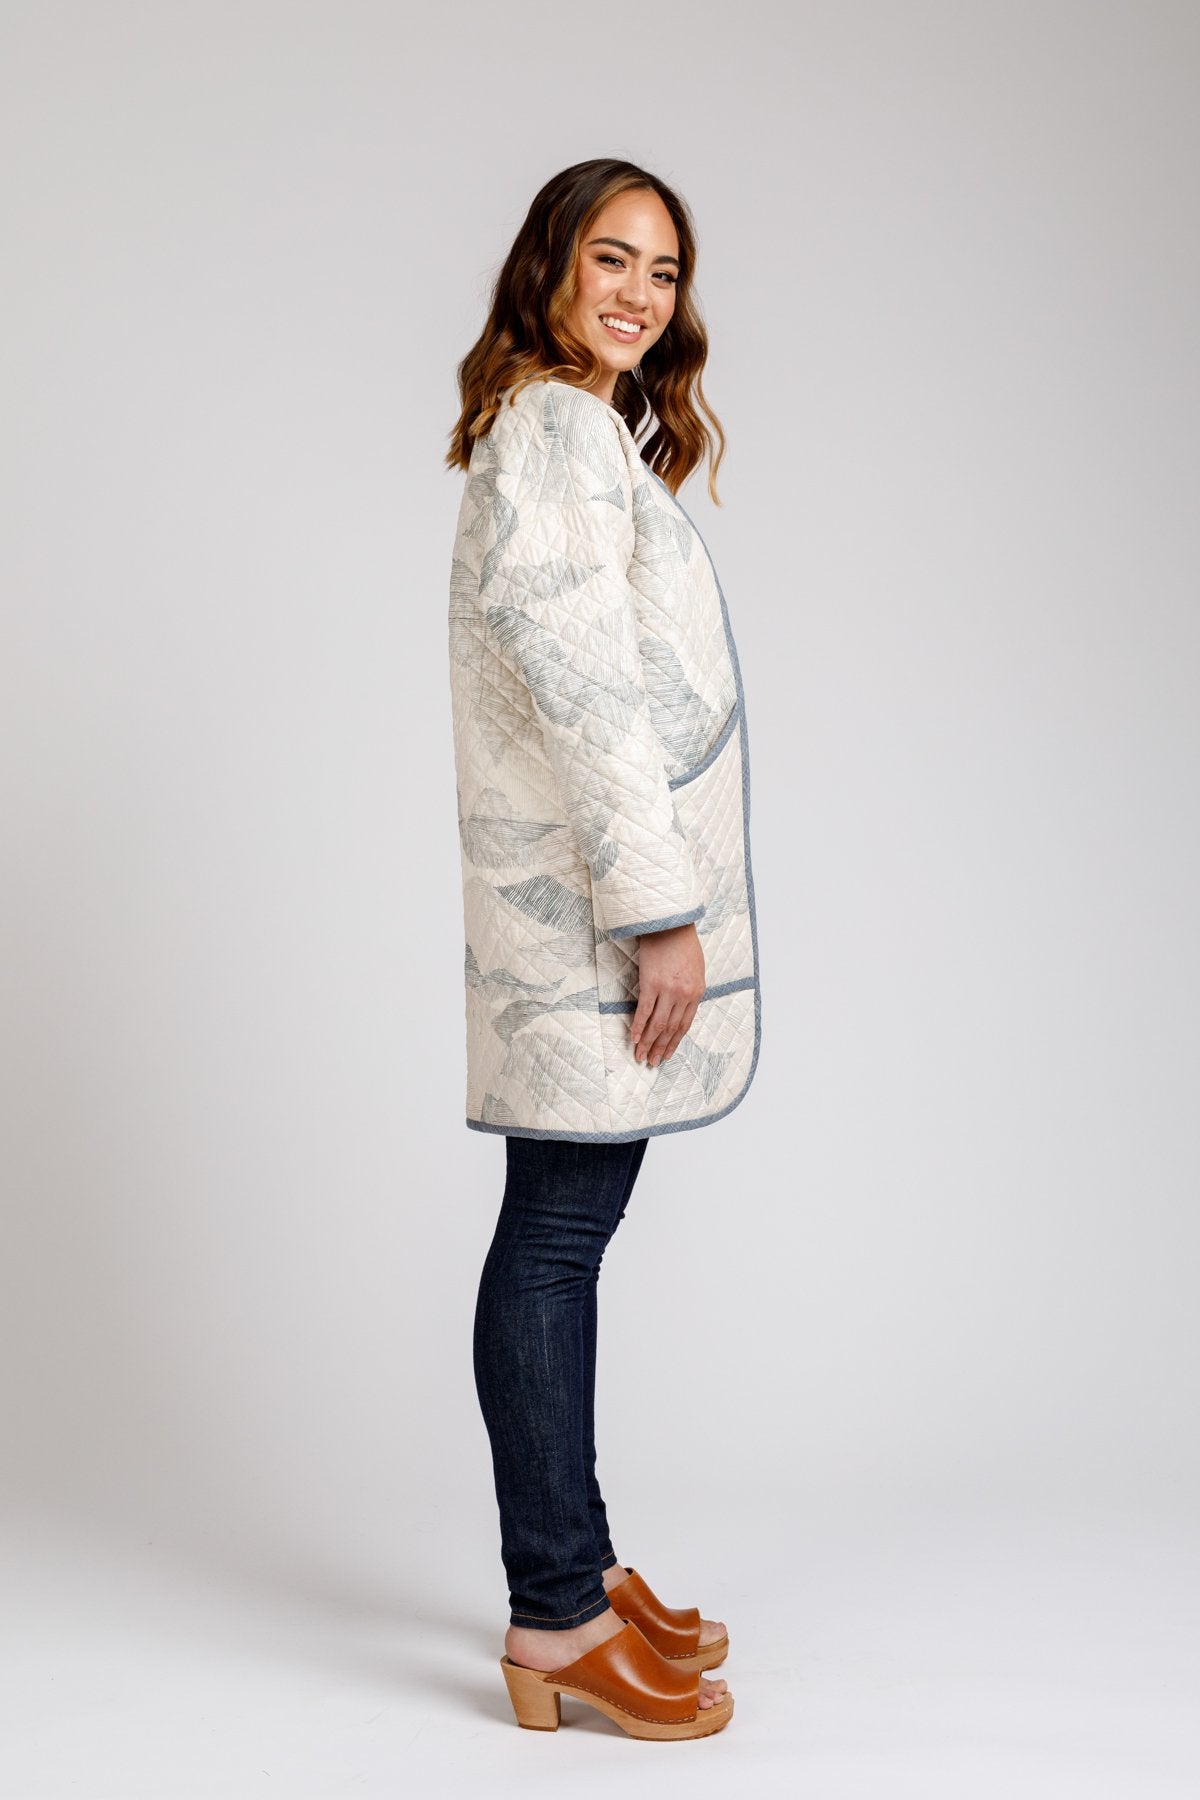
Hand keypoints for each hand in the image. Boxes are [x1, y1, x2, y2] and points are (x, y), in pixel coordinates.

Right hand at [630, 922, 705, 1066]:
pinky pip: (644, 1011)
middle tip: (651, 1062)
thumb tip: (681, 1008)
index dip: (673, 1043)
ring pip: (657, 1024)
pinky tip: (634, 1038)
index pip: (684, 1025)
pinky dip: (638, 1026)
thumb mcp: (696, 970)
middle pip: (670, 1029)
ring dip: (648, 1042)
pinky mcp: (651, 983)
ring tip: (640, 1055)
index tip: (666, 1054)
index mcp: (697, 993)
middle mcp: (684, 995)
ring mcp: (667, 990)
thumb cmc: (683, 944)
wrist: (670, 924)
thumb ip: (690, 990)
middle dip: (660, 1048)